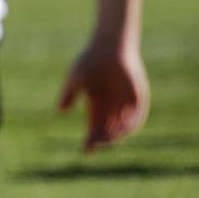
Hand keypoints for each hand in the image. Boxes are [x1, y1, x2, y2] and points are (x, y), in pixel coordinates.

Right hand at [58, 34, 149, 152]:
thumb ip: (68, 95)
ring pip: (123, 126)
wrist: (110, 47)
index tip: (85, 150)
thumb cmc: (90, 61)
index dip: (91, 140)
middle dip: (102, 140)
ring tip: (108, 140)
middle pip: (108, 130)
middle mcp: (112, 107)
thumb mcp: (75, 79)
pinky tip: (123, 128)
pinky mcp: (138, 97)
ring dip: (116, 135)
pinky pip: (137, 116)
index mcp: (97, 105)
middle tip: (95, 144)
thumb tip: (60, 112)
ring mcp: (126, 103)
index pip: (94, 128)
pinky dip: (131, 124)